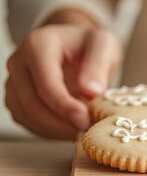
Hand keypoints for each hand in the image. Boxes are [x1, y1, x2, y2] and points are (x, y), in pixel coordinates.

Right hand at [5, 18, 120, 139]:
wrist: (75, 43)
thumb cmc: (89, 43)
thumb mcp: (104, 45)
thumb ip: (98, 66)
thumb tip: (90, 92)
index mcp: (38, 45)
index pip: (46, 83)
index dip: (65, 106)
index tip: (86, 119)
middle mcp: (19, 62)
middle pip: (32, 104)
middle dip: (61, 123)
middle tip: (88, 131)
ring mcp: (14, 81)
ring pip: (26, 116)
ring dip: (55, 130)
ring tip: (84, 131)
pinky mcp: (16, 97)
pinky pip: (26, 121)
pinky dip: (48, 130)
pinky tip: (71, 129)